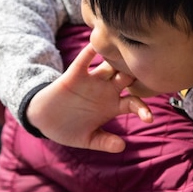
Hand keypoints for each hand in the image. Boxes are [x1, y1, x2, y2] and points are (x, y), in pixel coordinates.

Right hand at [27, 44, 151, 152]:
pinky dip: (90, 51)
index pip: (134, 102)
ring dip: (117, 58)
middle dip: (136, 74)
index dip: (143, 109)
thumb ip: (104, 142)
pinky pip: (84, 59)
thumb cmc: (68, 130)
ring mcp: (92, 80)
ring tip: (127, 53)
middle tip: (145, 74)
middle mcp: (106, 90)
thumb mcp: (87, 139)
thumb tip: (121, 147)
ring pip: (109, 64)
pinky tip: (96, 44)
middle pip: (127, 77)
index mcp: (113, 106)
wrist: (44, 121)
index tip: (148, 118)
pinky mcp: (75, 74)